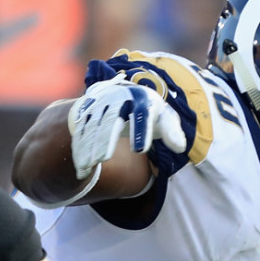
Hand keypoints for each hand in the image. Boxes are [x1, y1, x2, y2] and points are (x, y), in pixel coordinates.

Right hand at [67, 75, 185, 179]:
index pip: (142, 115)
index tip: (140, 150)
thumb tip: (180, 147)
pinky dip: (79, 148)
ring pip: (91, 126)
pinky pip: (80, 131)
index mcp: (142, 99)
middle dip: (105, 137)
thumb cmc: (150, 111)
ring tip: (88, 165)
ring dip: (87, 145)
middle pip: (110, 119)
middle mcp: (118, 99)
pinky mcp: (86, 113)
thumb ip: (173, 132)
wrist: (125, 93)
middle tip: (104, 158)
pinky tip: (80, 167)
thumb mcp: (165, 117)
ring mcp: (99, 105)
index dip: (140, 131)